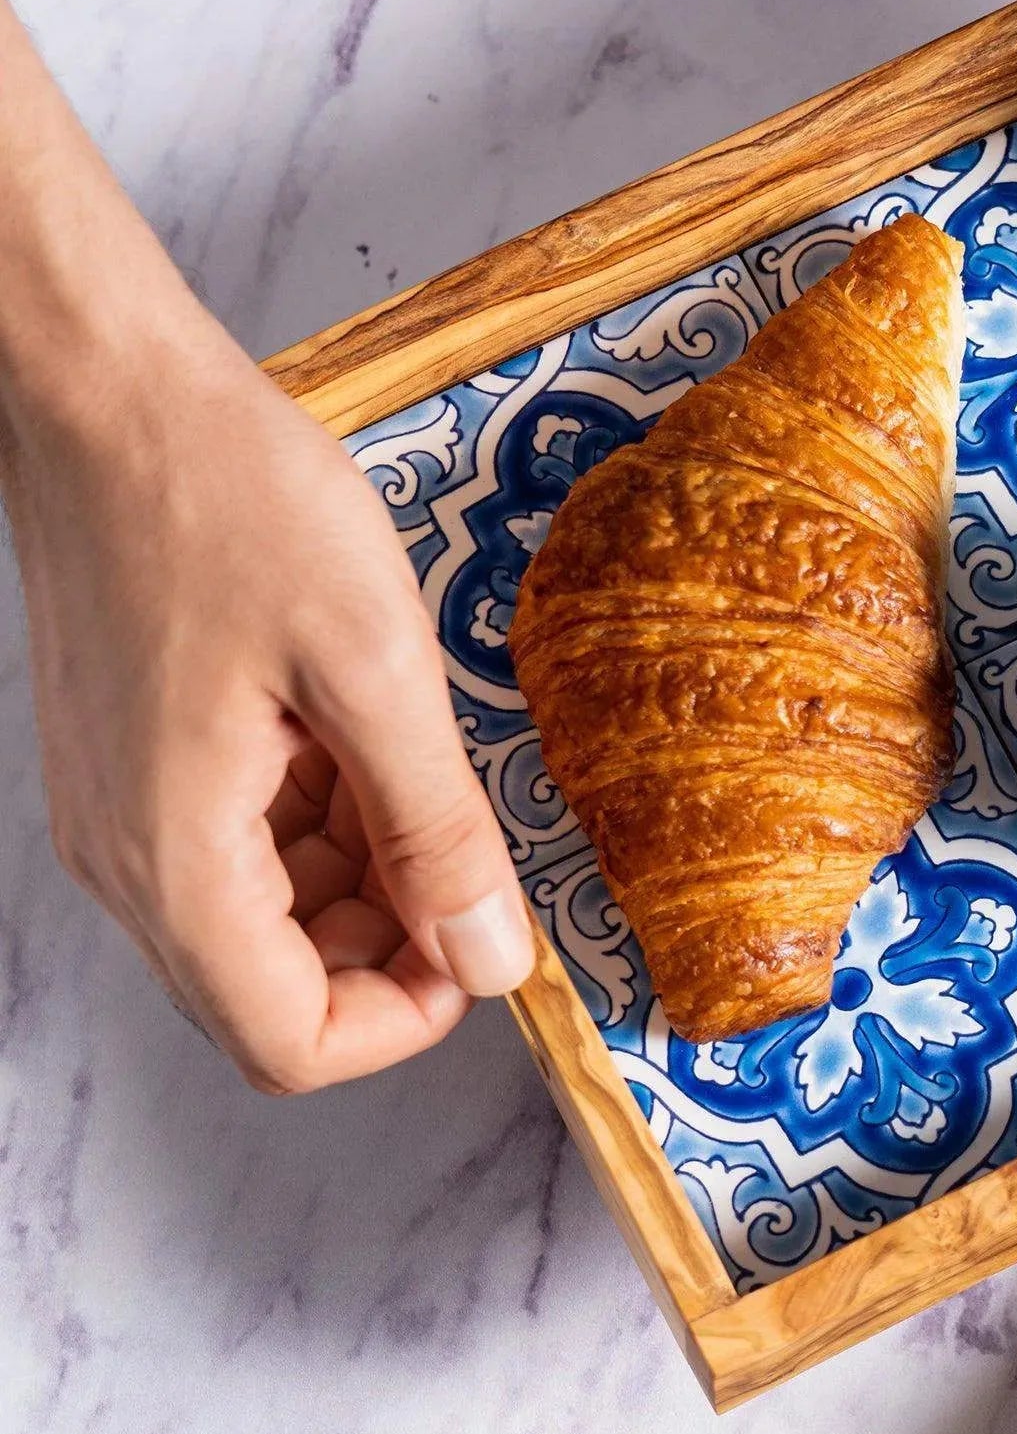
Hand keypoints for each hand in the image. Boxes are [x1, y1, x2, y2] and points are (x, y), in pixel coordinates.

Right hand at [0, 0, 532, 1091]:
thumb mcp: (374, 669)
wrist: (106, 389)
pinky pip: (242, 851)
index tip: (484, 945)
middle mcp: (132, 862)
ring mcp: (128, 816)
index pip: (289, 1044)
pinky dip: (323, 829)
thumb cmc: (227, 500)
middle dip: (392, 955)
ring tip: (422, 779)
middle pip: (274, 997)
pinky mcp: (139, 767)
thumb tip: (492, 957)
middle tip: (472, 863)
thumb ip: (436, 831)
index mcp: (176, 862)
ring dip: (365, 887)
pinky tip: (368, 744)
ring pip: (266, 926)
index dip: (406, 1021)